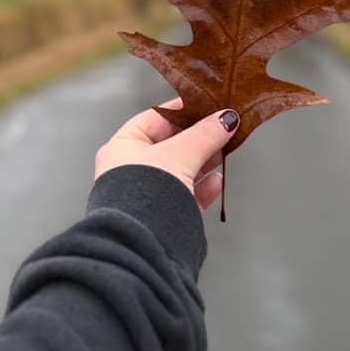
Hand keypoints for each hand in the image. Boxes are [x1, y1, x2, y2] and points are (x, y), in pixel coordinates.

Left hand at [95, 99, 239, 212]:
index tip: (210, 104)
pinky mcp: (162, 216)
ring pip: (181, 169)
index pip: (157, 118)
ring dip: (205, 160)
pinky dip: (203, 187)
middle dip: (200, 136)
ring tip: (226, 149)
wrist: (143, 246)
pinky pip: (186, 195)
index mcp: (123, 147)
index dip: (185, 110)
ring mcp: (147, 193)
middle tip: (225, 126)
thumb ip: (205, 135)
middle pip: (172, 144)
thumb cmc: (147, 193)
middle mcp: (131, 169)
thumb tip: (226, 118)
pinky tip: (218, 180)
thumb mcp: (180, 154)